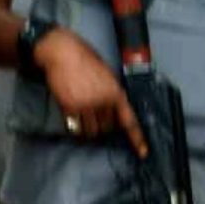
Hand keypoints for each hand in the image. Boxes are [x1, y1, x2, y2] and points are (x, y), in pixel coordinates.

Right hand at [34, 27, 147, 157]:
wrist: (62, 51)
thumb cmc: (83, 58)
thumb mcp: (105, 74)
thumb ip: (109, 91)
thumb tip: (109, 108)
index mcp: (115, 92)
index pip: (129, 120)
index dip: (137, 138)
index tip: (142, 152)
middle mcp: (102, 101)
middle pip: (107, 127)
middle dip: (101, 124)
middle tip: (92, 114)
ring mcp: (86, 105)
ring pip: (90, 130)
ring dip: (86, 127)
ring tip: (80, 115)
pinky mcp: (69, 107)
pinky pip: (73, 126)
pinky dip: (72, 124)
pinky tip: (69, 112)